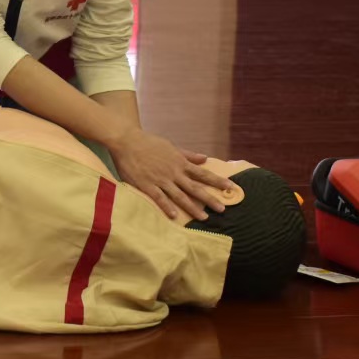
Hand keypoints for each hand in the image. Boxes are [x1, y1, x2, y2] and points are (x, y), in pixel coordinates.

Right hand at [110, 130, 232, 222]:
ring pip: (180, 196)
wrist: (127, 141)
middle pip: (195, 187)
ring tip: (204, 218)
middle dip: (210, 198)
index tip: (231, 187)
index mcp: (180, 162)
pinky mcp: (147, 184)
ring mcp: (161, 179)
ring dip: (192, 207)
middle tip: (222, 209)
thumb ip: (188, 154)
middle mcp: (174, 172)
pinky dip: (167, 206)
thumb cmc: (148, 142)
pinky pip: (159, 198)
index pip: (203, 173)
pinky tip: (174, 216)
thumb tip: (205, 158)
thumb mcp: (171, 146)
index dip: (218, 181)